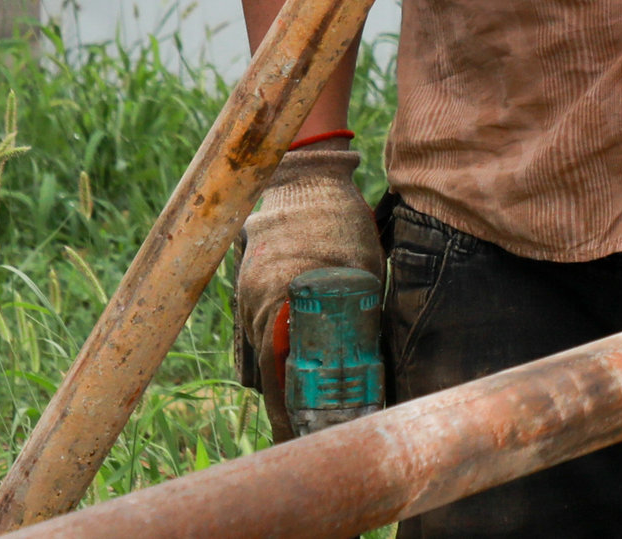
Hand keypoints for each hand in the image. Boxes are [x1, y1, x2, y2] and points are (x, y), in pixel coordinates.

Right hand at [235, 144, 384, 442]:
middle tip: (305, 430)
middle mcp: (255, 310)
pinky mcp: (248, 288)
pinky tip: (291, 359)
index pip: (277, 383)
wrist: (304, 179)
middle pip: (266, 376)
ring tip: (302, 402)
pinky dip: (272, 350)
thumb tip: (374, 359)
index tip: (299, 442)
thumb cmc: (337, 223)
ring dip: (279, 377)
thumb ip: (361, 313)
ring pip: (261, 355)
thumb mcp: (362, 271)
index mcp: (278, 310)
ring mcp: (247, 299)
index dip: (287, 419)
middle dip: (285, 406)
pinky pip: (256, 331)